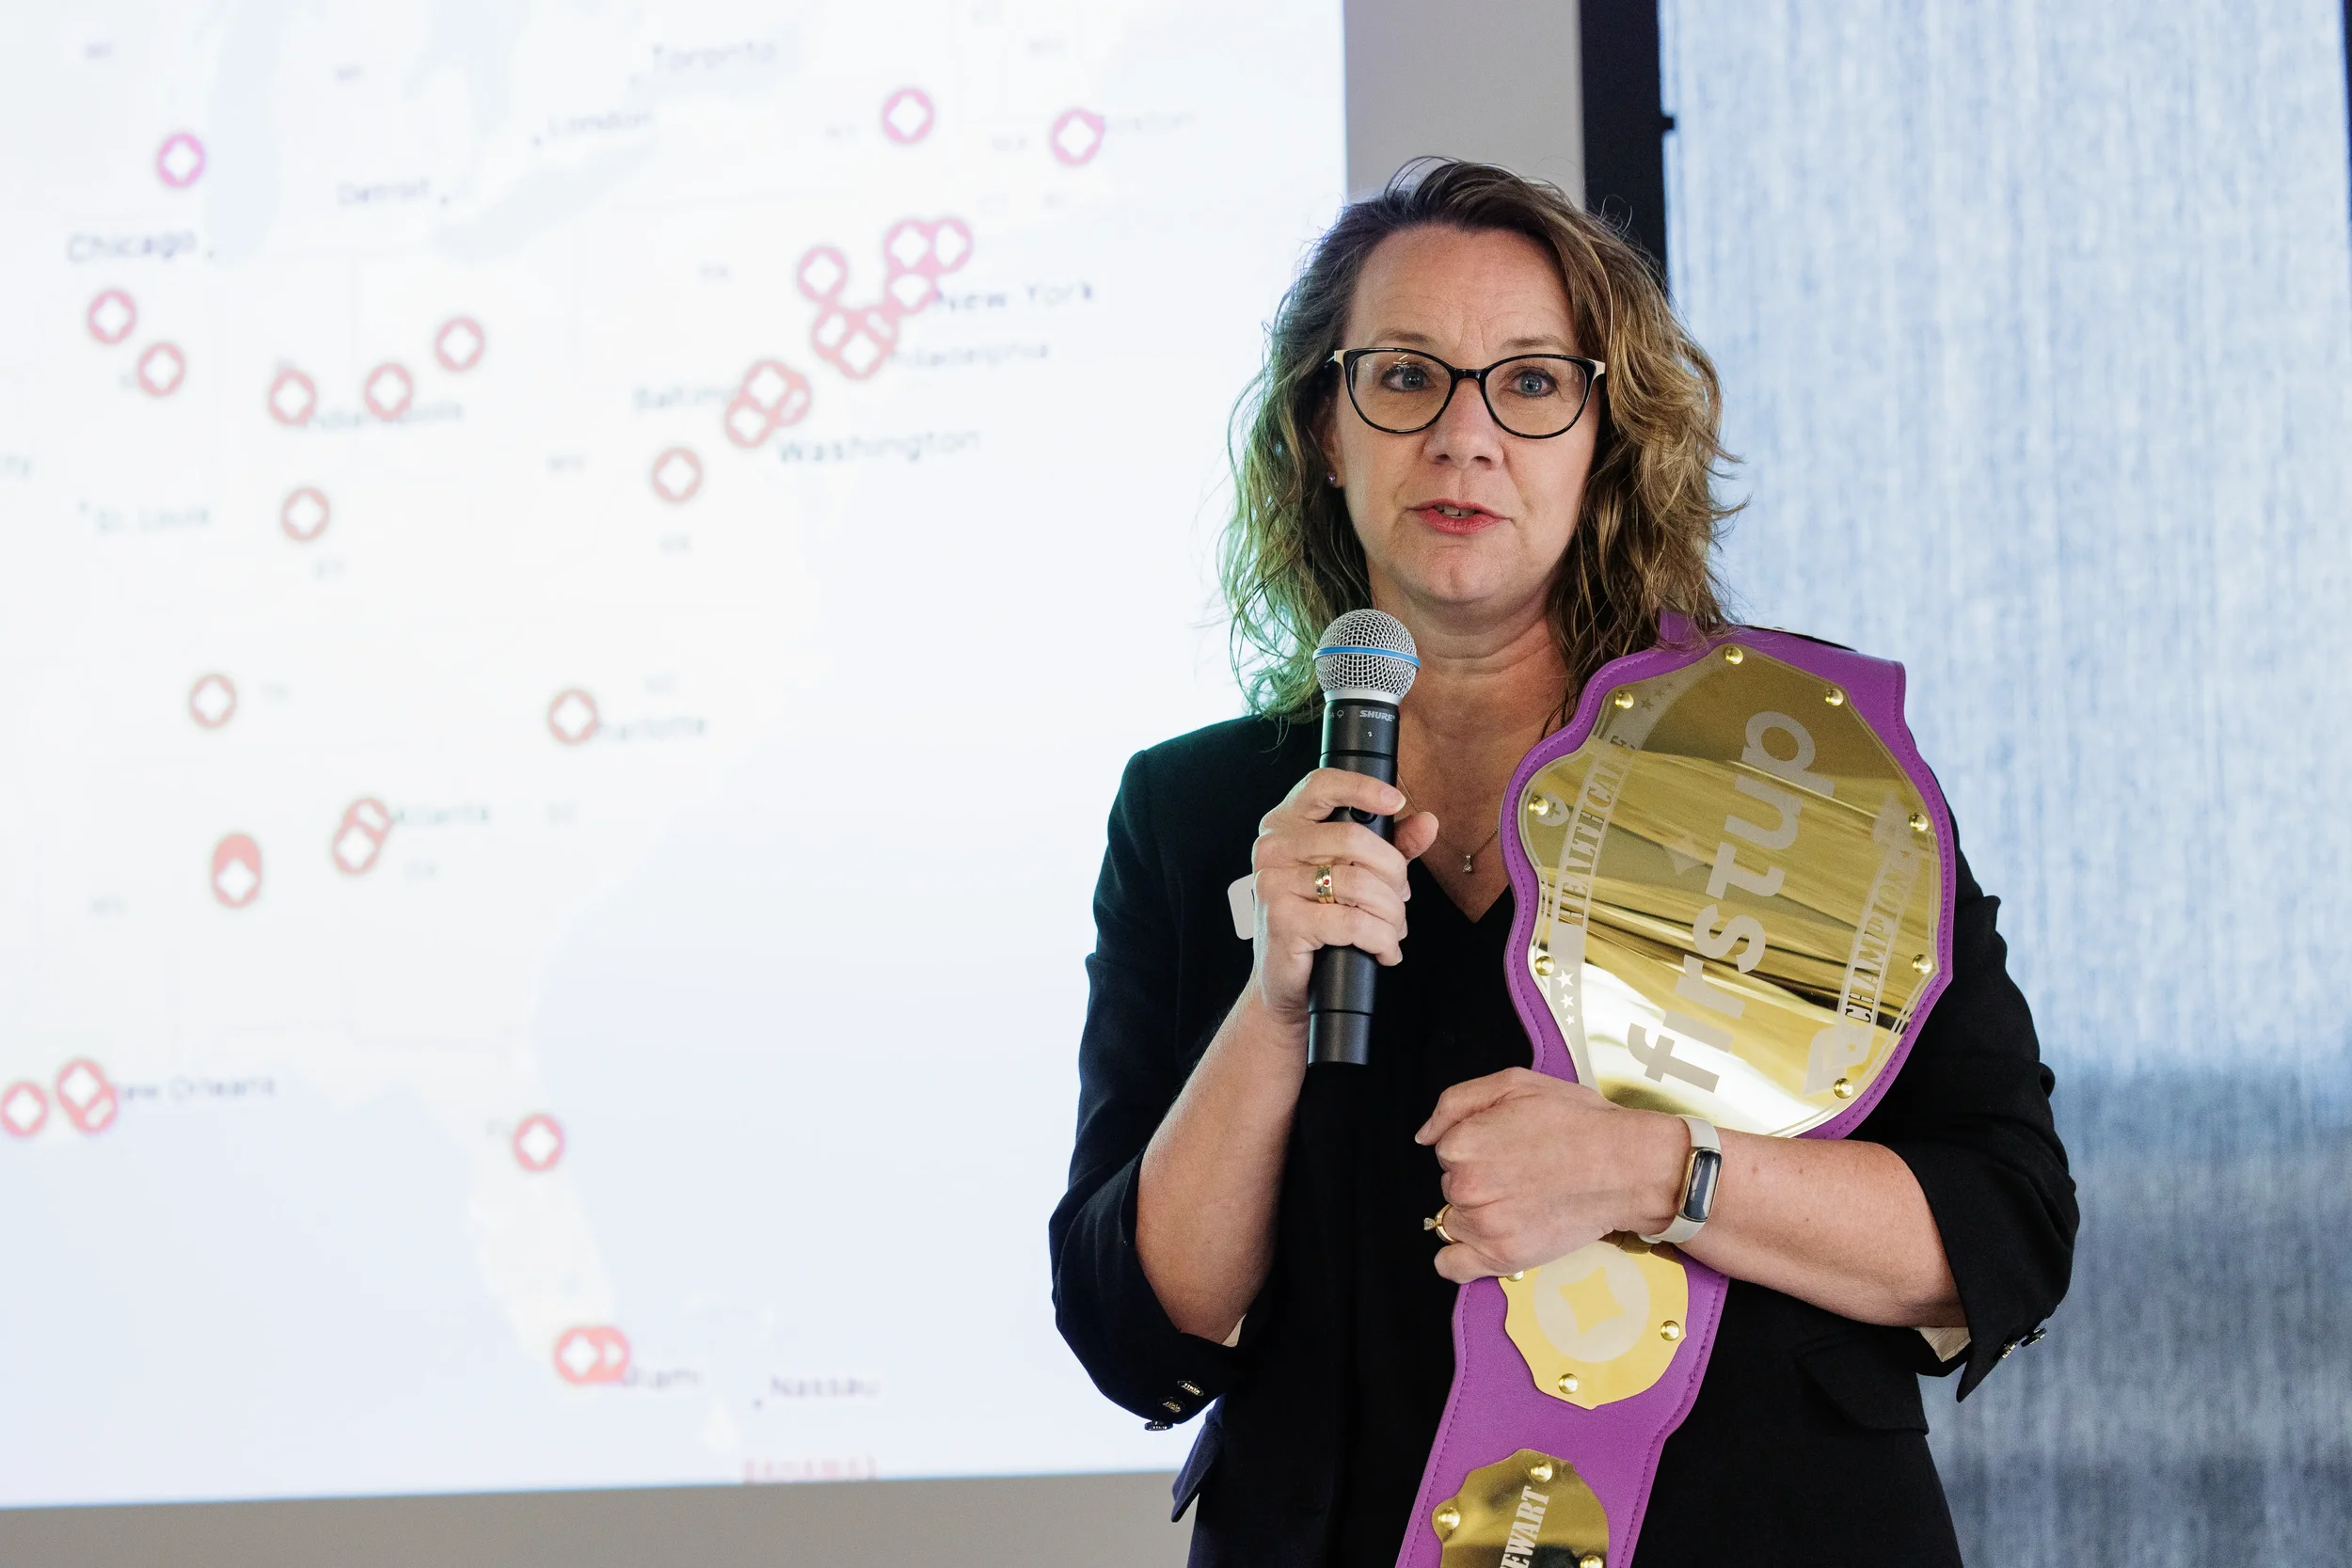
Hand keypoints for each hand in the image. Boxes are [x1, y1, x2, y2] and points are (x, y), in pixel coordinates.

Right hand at [1244, 769, 1439, 1028]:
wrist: (1288, 983)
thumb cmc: (1320, 923)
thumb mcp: (1356, 876)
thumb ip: (1391, 846)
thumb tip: (1427, 822)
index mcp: (1286, 825)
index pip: (1320, 785)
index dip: (1361, 788)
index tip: (1395, 802)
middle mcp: (1273, 848)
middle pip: (1354, 839)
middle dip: (1394, 873)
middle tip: (1402, 898)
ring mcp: (1273, 883)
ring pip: (1358, 884)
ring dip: (1392, 913)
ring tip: (1394, 930)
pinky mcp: (1282, 920)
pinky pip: (1352, 922)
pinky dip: (1381, 939)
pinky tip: (1384, 951)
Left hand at [1414, 1068, 1686, 1282]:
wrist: (1627, 1167)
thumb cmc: (1578, 1122)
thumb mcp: (1514, 1083)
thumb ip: (1456, 1103)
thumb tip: (1424, 1135)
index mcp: (1463, 1143)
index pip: (1447, 1148)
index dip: (1478, 1143)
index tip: (1508, 1145)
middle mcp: (1466, 1187)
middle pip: (1451, 1184)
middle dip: (1478, 1177)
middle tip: (1521, 1171)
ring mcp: (1484, 1226)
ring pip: (1455, 1219)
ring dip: (1478, 1212)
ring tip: (1521, 1199)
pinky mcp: (1503, 1258)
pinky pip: (1452, 1266)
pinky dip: (1459, 1257)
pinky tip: (1484, 1239)